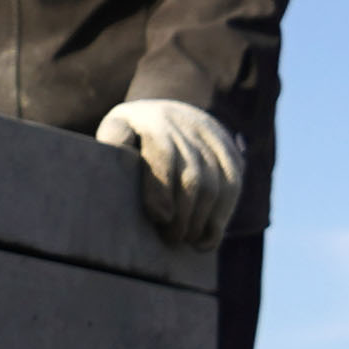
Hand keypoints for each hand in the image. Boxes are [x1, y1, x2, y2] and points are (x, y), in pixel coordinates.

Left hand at [94, 97, 244, 246]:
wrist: (164, 109)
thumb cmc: (131, 134)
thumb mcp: (115, 133)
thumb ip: (114, 148)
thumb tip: (114, 171)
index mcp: (153, 122)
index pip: (162, 155)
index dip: (162, 189)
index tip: (160, 218)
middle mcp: (185, 124)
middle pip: (194, 176)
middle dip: (184, 215)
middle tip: (171, 238)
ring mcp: (211, 134)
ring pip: (218, 183)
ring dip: (205, 219)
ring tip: (189, 239)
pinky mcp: (228, 147)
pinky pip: (234, 182)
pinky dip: (224, 213)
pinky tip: (210, 235)